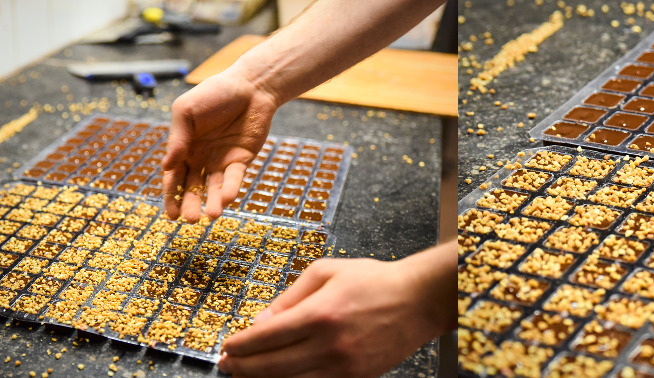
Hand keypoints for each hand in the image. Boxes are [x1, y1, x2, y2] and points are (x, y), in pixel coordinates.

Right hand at [163, 67, 279, 221]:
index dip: (170, 196)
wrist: (250, 86)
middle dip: (190, 203)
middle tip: (190, 219)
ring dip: (213, 201)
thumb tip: (165, 166)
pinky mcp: (241, 159)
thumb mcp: (186, 111)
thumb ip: (177, 138)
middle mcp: (200, 158)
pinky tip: (227, 199)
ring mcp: (221, 160)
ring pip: (214, 187)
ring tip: (211, 214)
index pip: (173, 177)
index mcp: (182, 147)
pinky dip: (231, 188)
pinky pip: (234, 177)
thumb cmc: (213, 93)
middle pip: (192, 187)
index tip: (171, 215)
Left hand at [218, 255, 452, 377]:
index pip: (267, 336)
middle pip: (272, 366)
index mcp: (319, 313)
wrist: (417, 301)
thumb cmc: (374, 280)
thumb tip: (260, 321)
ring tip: (246, 374)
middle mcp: (329, 344)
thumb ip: (290, 296)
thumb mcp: (327, 272)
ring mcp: (344, 366)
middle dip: (243, 367)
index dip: (241, 344)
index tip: (227, 346)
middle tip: (227, 365)